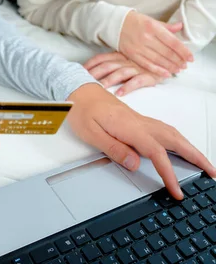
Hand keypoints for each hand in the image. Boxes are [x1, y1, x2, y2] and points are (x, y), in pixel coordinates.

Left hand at [67, 84, 215, 199]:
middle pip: (174, 139)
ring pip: (171, 133)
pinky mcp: (137, 120)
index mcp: (129, 126)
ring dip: (189, 147)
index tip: (177, 191)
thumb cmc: (81, 109)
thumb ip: (113, 148)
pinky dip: (178, 140)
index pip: (156, 152)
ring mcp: (139, 119)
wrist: (78, 90)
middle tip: (212, 173)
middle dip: (196, 156)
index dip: (169, 173)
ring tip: (202, 163)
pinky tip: (179, 148)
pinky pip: (164, 130)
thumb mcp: (90, 133)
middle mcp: (139, 121)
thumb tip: (136, 164)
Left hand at [84, 52, 163, 95]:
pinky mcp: (148, 75)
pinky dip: (128, 87)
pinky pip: (137, 81)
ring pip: (120, 73)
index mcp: (120, 54)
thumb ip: (112, 60)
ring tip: (100, 89)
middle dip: (95, 73)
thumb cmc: (143, 61)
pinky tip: (119, 94)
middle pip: (107, 65)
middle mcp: (127, 59)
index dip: (90, 64)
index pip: (101, 58)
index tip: (79, 71)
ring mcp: (137, 67)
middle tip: (84, 82)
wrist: (168, 59)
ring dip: (109, 80)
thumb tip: (93, 69)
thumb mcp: (127, 57)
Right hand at [119, 11, 193, 75]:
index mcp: (153, 27)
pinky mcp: (132, 54)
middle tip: (185, 65)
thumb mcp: (151, 20)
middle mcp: (146, 37)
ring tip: (178, 69)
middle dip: (178, 60)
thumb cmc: (135, 21)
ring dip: (170, 66)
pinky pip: (147, 64)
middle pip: (166, 52)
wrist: (115, 23)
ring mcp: (138, 46)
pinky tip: (166, 73)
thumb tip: (180, 27)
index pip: (172, 41)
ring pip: (158, 60)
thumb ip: (166, 27)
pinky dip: (157, 70)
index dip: (183, 51)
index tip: (190, 57)